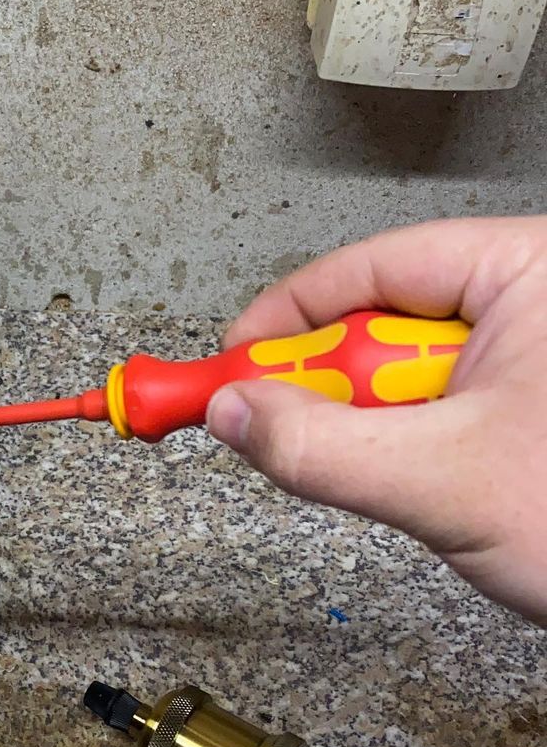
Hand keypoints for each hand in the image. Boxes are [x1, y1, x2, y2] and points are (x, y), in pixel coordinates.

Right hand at [205, 216, 546, 624]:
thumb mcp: (447, 482)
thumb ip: (322, 447)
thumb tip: (231, 414)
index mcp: (531, 273)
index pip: (378, 264)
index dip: (290, 314)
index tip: (230, 362)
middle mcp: (531, 300)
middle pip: (386, 316)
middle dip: (335, 383)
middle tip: (283, 427)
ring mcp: (530, 353)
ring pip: (406, 369)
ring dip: (377, 424)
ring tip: (407, 474)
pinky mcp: (525, 403)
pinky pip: (436, 404)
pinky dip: (407, 444)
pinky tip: (427, 478)